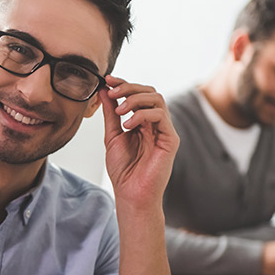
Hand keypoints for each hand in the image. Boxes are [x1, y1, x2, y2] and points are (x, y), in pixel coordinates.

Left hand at [99, 76, 178, 206]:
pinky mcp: (171, 140)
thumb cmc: (123, 170)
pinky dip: (142, 115)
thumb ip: (111, 114)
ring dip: (135, 99)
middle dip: (129, 87)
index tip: (107, 80)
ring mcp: (164, 131)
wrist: (131, 194)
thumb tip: (103, 91)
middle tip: (112, 92)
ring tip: (119, 112)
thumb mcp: (112, 136)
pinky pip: (161, 116)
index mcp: (143, 122)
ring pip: (157, 100)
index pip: (138, 95)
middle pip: (150, 92)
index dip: (124, 84)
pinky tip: (128, 125)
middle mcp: (156, 124)